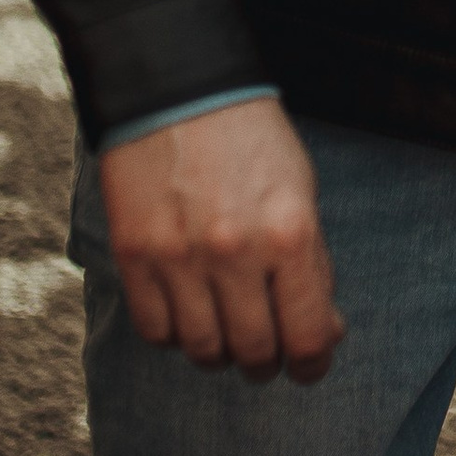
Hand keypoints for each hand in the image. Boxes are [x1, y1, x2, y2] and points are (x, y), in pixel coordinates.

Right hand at [98, 100, 345, 385]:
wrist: (178, 90)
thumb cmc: (250, 141)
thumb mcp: (302, 192)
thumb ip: (312, 264)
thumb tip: (322, 333)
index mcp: (290, 232)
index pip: (307, 336)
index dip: (311, 364)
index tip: (307, 365)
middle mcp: (234, 251)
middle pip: (253, 352)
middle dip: (266, 362)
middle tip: (266, 352)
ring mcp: (179, 256)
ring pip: (202, 350)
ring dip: (220, 353)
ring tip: (227, 331)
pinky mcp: (133, 256)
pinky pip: (156, 331)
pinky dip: (175, 334)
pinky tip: (188, 311)